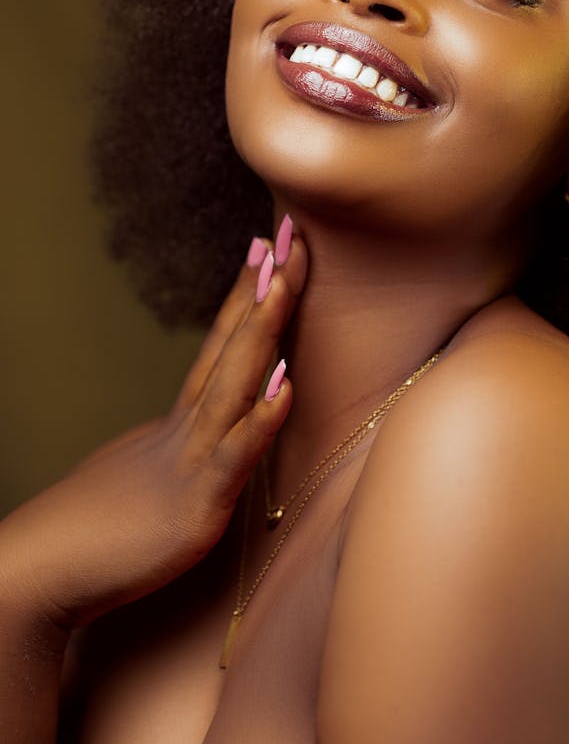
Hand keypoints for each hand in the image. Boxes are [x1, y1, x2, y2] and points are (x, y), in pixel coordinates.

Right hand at [0, 219, 306, 631]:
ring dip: (263, 329)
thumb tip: (211, 437)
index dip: (248, 295)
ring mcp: (192, 462)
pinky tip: (286, 385)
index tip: (268, 246)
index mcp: (182, 423)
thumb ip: (182, 451)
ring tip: (283, 278)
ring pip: (234, 383)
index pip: (222, 344)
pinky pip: (234, 456)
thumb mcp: (152, 478)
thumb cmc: (97, 534)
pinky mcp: (196, 506)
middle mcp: (189, 429)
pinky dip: (261, 419)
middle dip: (267, 290)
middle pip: (235, 346)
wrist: (40, 574)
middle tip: (289, 233)